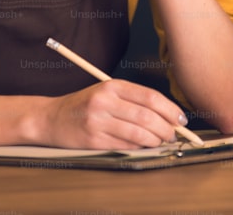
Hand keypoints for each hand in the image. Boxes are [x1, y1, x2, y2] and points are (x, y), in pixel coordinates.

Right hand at [35, 80, 187, 149]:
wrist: (51, 118)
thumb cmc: (85, 105)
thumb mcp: (107, 91)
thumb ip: (133, 99)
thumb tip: (167, 114)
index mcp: (112, 86)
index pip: (150, 97)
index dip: (170, 110)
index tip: (181, 119)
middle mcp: (105, 102)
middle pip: (147, 117)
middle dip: (167, 128)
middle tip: (174, 134)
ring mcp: (98, 121)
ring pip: (138, 134)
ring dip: (156, 140)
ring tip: (161, 141)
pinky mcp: (93, 140)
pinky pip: (125, 146)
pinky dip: (140, 147)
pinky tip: (144, 146)